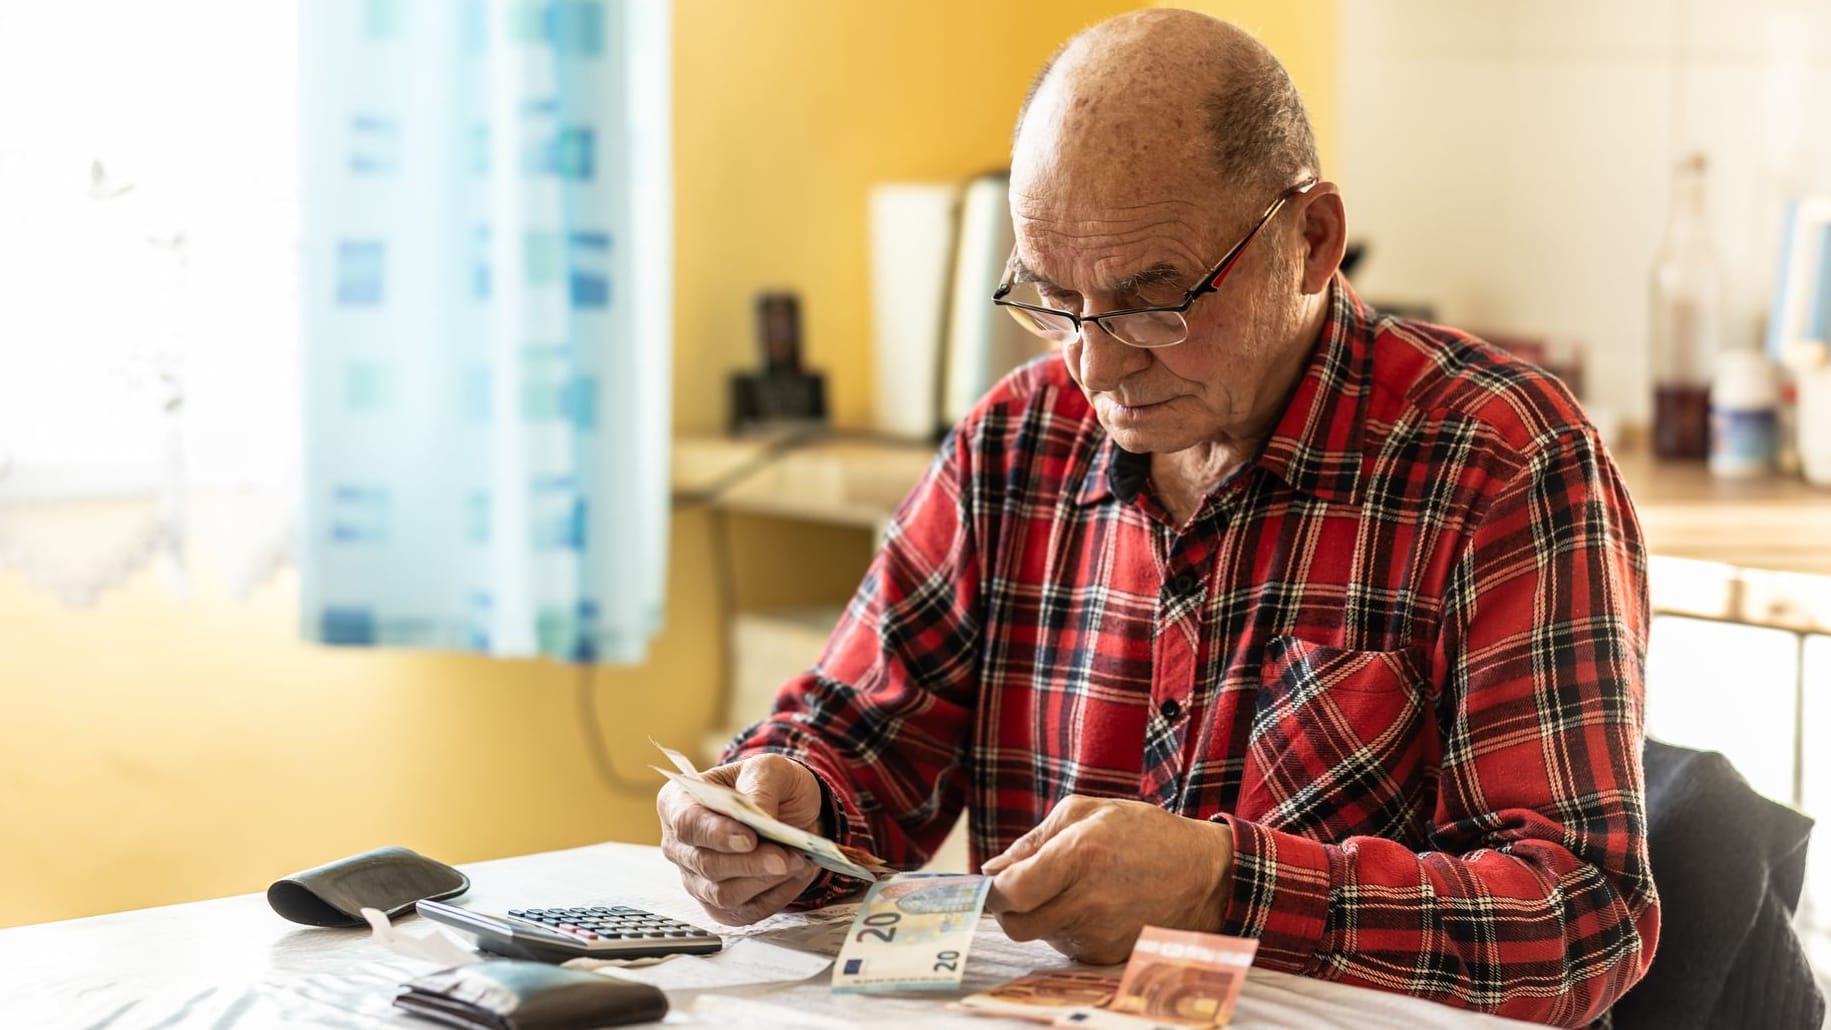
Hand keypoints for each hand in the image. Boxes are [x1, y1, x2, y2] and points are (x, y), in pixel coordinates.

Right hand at [656, 754, 822, 924]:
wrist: (787, 809)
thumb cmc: (768, 784)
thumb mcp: (769, 768)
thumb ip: (760, 786)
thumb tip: (759, 816)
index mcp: (679, 802)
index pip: (687, 823)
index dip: (716, 834)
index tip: (750, 838)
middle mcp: (680, 845)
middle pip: (706, 864)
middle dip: (750, 863)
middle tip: (785, 857)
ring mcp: (695, 879)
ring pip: (724, 894)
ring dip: (765, 881)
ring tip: (797, 861)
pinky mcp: (719, 905)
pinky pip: (744, 912)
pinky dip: (775, 897)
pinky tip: (794, 876)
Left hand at [983, 795, 1233, 964]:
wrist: (1204, 877)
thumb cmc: (1145, 835)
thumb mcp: (1088, 813)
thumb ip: (1034, 840)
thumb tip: (992, 869)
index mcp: (1079, 857)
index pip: (1011, 892)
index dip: (993, 892)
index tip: (993, 883)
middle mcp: (1087, 902)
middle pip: (1016, 925)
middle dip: (1009, 909)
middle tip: (1021, 888)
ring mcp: (1099, 934)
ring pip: (1040, 936)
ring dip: (1041, 915)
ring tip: (1073, 888)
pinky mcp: (1108, 955)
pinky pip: (1067, 946)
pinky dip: (1067, 927)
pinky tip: (1093, 906)